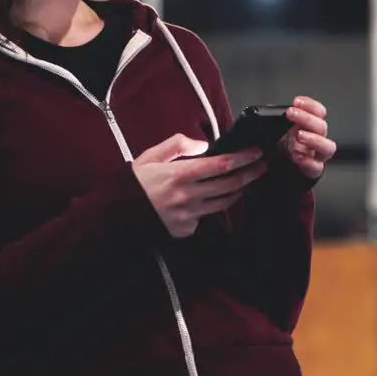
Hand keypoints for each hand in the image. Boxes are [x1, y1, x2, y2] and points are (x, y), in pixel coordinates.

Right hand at [132, 133, 266, 237]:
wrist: (115, 215)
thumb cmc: (134, 184)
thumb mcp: (151, 156)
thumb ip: (178, 145)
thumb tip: (203, 145)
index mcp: (179, 175)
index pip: (221, 165)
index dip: (242, 158)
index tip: (255, 152)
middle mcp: (187, 197)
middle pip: (229, 185)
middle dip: (249, 174)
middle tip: (261, 166)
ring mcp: (188, 216)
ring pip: (223, 203)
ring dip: (236, 191)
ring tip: (243, 181)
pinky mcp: (186, 230)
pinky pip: (205, 217)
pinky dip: (210, 206)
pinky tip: (211, 199)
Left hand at [280, 96, 336, 178]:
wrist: (278, 168)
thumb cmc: (280, 146)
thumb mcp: (278, 130)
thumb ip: (279, 121)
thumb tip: (269, 112)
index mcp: (309, 126)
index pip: (318, 112)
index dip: (310, 105)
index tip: (297, 101)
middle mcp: (316, 139)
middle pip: (322, 126)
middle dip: (307, 118)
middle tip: (291, 114)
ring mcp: (317, 155)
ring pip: (328, 147)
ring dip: (314, 140)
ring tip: (299, 136)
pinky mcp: (313, 170)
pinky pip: (317, 166)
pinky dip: (308, 161)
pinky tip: (297, 156)